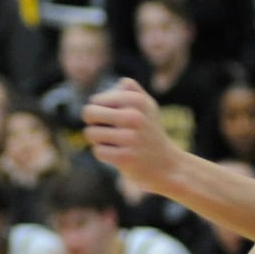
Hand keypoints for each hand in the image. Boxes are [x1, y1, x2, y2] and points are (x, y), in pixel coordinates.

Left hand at [82, 78, 179, 193]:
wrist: (166, 165)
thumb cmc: (149, 131)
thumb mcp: (147, 104)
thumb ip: (129, 89)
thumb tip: (106, 89)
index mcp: (137, 100)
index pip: (95, 100)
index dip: (99, 110)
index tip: (113, 119)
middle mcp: (134, 116)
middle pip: (88, 113)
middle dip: (93, 123)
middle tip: (107, 130)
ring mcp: (130, 138)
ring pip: (90, 133)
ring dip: (98, 140)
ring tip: (115, 143)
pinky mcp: (125, 158)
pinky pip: (97, 151)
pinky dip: (104, 154)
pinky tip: (119, 155)